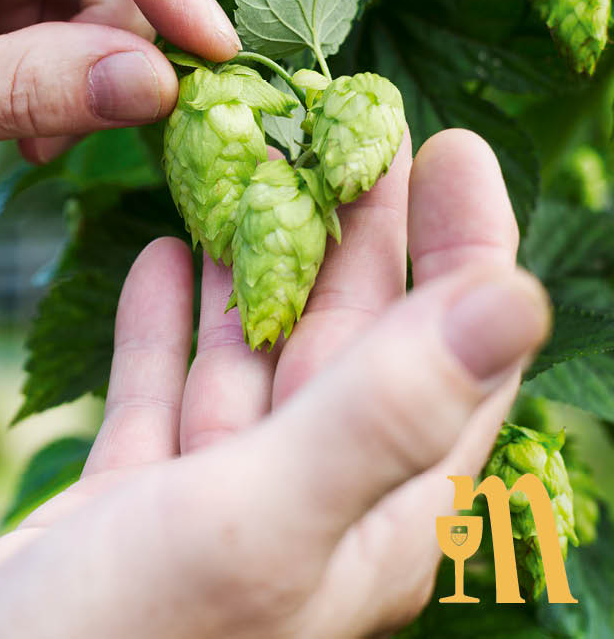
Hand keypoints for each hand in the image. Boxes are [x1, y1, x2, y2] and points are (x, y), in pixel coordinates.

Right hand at [0, 130, 550, 637]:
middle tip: (344, 127)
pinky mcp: (128, 508)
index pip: (454, 363)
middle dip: (353, 235)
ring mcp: (210, 507)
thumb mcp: (257, 520)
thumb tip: (519, 295)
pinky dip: (164, 325)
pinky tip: (159, 256)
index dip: (465, 252)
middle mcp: (303, 508)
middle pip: (351, 345)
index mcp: (368, 518)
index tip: (446, 146)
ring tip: (248, 170)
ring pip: (252, 361)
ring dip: (251, 266)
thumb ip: (381, 413)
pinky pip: (163, 394)